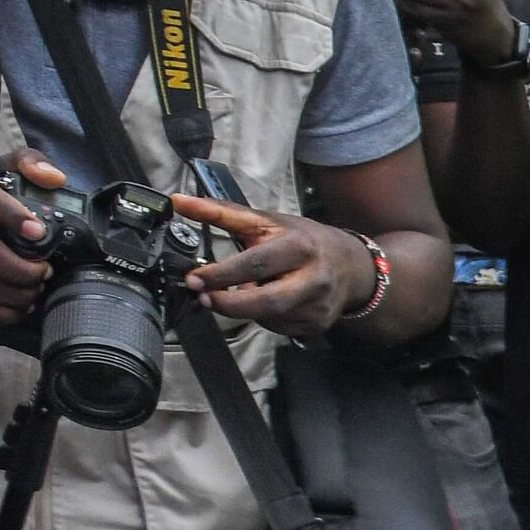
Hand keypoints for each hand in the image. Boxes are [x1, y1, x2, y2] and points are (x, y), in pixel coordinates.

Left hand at [170, 190, 375, 340]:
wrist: (351, 265)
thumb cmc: (302, 239)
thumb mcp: (265, 221)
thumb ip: (221, 212)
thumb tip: (178, 202)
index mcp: (299, 247)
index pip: (254, 264)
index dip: (221, 275)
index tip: (194, 278)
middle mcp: (313, 279)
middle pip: (265, 302)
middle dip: (229, 304)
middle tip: (204, 298)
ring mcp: (318, 306)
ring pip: (268, 318)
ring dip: (246, 308)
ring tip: (243, 292)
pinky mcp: (317, 325)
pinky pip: (279, 328)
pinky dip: (264, 317)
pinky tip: (269, 301)